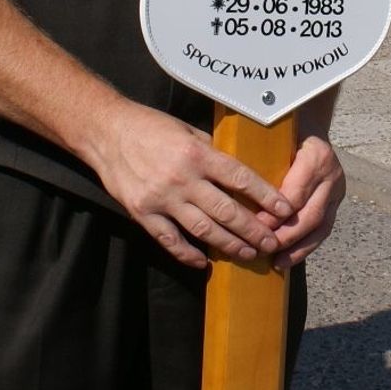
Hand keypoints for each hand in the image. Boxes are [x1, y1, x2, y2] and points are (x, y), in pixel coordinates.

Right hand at [90, 102, 293, 269]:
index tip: (284, 210)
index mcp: (197, 154)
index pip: (240, 178)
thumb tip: (240, 170)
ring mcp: (161, 199)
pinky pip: (170, 240)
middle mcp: (182, 178)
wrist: (106, 133)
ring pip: (203, 230)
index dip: (265, 196)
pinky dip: (187, 254)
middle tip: (272, 241)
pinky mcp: (142, 213)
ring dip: (229, 244)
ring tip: (249, 253)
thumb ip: (212, 151)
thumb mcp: (187, 130)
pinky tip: (203, 263)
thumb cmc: (150, 126)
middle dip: (253, 229)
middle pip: (226, 211)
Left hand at [260, 131, 344, 271]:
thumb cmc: (282, 129)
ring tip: (277, 262)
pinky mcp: (336, 202)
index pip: (294, 194)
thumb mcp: (271, 133)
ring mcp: (337, 190)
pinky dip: (306, 247)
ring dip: (298, 248)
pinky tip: (288, 259)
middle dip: (285, 236)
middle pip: (309, 214)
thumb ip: (255, 152)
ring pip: (320, 226)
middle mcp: (331, 174)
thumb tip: (224, 174)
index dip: (274, 214)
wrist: (310, 123)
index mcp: (315, 156)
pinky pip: (324, 230)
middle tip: (262, 248)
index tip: (252, 225)